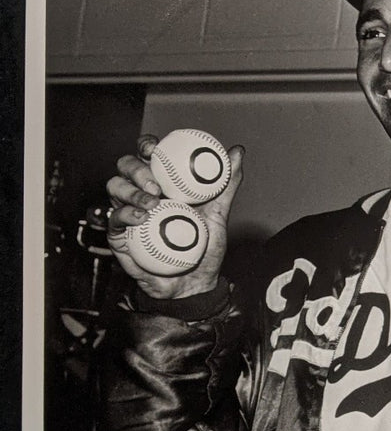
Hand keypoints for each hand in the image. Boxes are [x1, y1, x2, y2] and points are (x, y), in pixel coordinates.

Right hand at [105, 135, 243, 299]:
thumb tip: (237, 152)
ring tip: (152, 202)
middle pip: (125, 166)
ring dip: (131, 190)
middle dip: (137, 168)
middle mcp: (142, 193)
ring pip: (115, 187)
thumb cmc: (204, 248)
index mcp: (162, 183)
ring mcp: (128, 213)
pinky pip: (114, 219)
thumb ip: (226, 183)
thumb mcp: (218, 213)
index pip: (147, 155)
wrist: (194, 284)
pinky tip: (140, 218)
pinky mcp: (119, 235)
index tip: (155, 149)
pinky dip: (125, 214)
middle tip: (156, 184)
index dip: (146, 145)